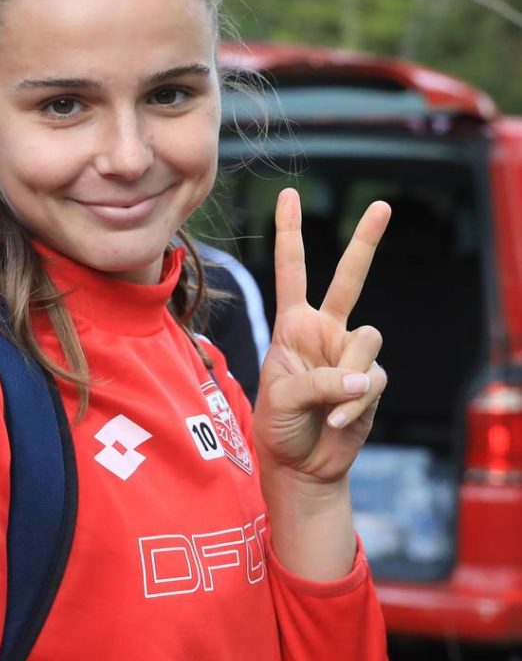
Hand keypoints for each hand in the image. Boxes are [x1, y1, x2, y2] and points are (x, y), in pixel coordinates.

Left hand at [252, 188, 390, 486]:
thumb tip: (362, 379)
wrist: (301, 465)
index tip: (289, 194)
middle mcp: (325, 331)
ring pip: (367, 339)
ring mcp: (350, 355)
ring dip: (346, 376)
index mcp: (292, 325)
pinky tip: (337, 421)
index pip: (291, 271)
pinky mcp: (371, 381)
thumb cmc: (279, 426)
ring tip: (326, 405)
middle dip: (366, 241)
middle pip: (349, 278)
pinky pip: (372, 380)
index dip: (290, 233)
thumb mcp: (282, 398)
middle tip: (382, 206)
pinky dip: (354, 404)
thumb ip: (320, 381)